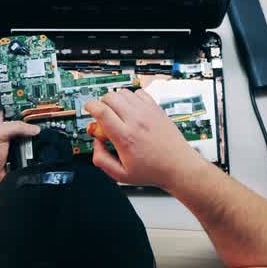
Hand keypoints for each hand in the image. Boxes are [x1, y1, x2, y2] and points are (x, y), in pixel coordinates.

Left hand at [0, 113, 39, 184]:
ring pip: (33, 137)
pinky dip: (37, 151)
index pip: (17, 109)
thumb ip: (15, 127)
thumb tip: (34, 128)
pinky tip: (37, 151)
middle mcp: (11, 131)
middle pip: (29, 123)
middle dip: (35, 125)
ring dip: (37, 140)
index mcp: (2, 122)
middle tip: (43, 125)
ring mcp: (18, 143)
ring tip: (38, 141)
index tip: (39, 108)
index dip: (27, 108)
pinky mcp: (23, 155)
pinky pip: (35, 150)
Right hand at [84, 88, 203, 188]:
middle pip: (111, 97)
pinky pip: (139, 92)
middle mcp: (136, 121)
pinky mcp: (156, 110)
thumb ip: (101, 160)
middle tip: (103, 115)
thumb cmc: (153, 170)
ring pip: (124, 92)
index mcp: (125, 137)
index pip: (102, 111)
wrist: (178, 166)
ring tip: (118, 113)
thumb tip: (96, 143)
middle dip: (101, 103)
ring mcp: (147, 113)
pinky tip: (132, 109)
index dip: (90, 106)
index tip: (88, 108)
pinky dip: (131, 97)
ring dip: (116, 100)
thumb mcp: (121, 175)